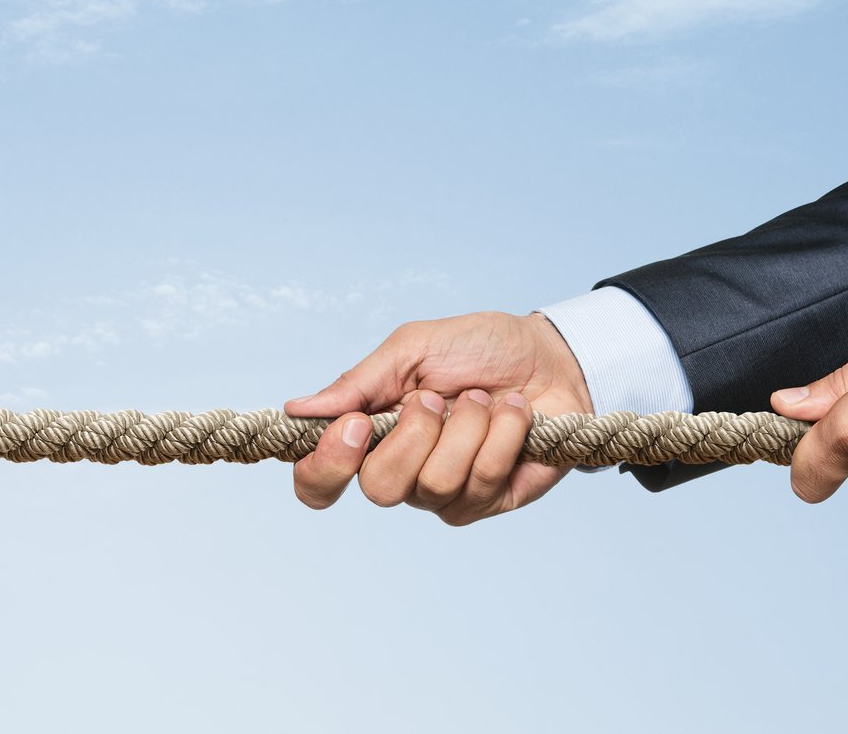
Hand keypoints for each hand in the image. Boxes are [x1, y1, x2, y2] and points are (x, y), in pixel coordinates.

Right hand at [286, 311, 590, 524]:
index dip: (325, 466)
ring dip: (466, 427)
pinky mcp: (490, 500)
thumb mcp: (411, 349)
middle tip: (436, 397)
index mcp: (368, 437)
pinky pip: (483, 480)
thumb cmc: (476, 348)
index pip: (318, 482)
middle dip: (414, 434)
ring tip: (485, 399)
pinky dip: (502, 433)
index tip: (356, 425)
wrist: (550, 356)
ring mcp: (446, 493)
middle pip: (379, 489)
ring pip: (435, 484)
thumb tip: (297, 409)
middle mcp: (401, 473)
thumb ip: (357, 383)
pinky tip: (513, 413)